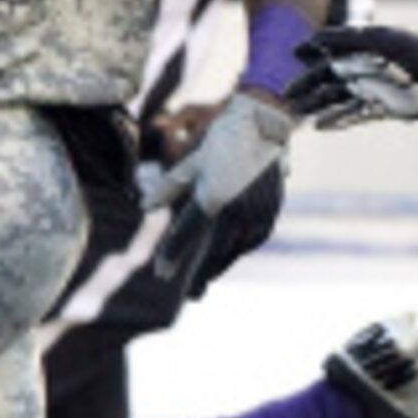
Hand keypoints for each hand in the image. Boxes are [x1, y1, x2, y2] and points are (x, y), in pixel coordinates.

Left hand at [146, 90, 292, 298]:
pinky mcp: (272, 210)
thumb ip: (168, 188)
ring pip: (236, 249)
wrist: (264, 122)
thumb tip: (146, 208)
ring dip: (222, 265)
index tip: (161, 274)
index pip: (186, 237)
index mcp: (211, 197)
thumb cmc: (221, 138)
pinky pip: (254, 239)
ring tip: (209, 277)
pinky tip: (232, 254)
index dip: (172, 257)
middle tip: (192, 295)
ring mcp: (257, 211)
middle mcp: (236, 210)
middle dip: (202, 275)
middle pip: (214, 253)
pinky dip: (241, 249)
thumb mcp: (190, 160)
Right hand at [287, 24, 417, 125]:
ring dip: (315, 105)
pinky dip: (336, 120)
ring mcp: (372, 90)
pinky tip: (318, 126)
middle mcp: (364, 70)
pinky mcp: (381, 109)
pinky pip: (353, 116)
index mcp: (362, 50)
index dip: (311, 53)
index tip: (294, 55)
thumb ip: (344, 38)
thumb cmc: (413, 52)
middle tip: (286, 96)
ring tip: (296, 112)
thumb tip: (312, 41)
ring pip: (336, 99)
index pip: (330, 52)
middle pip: (328, 79)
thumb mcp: (377, 39)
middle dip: (306, 86)